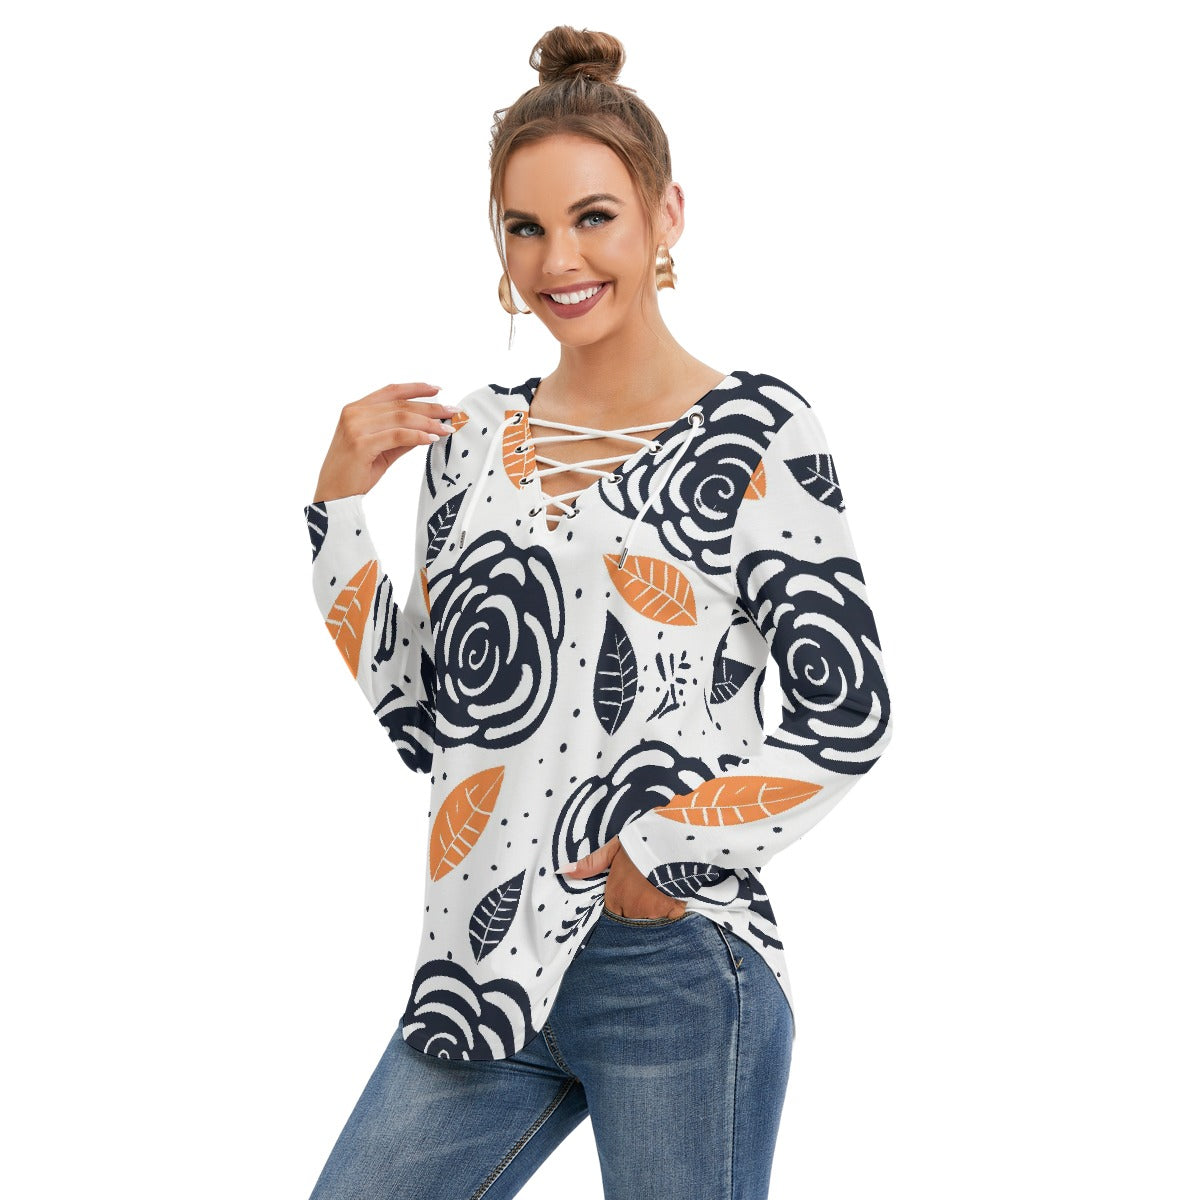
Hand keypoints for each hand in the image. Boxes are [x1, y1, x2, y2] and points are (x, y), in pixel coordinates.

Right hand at [312, 381, 459, 503]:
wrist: (333, 496)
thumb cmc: (355, 473)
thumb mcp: (382, 449)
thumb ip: (402, 436)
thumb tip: (429, 427)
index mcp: (355, 409)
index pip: (391, 391)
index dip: (416, 388)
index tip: (438, 390)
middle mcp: (354, 414)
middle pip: (400, 404)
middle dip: (430, 408)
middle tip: (453, 412)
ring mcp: (355, 428)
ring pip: (401, 418)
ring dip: (428, 422)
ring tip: (447, 428)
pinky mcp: (361, 444)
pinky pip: (397, 436)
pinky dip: (418, 436)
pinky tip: (432, 438)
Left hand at [558, 835, 686, 919]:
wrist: (675, 841)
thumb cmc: (642, 842)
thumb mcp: (615, 848)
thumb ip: (591, 864)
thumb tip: (563, 871)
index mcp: (616, 895)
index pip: (613, 910)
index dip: (620, 900)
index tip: (628, 891)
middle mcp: (632, 909)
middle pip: (631, 916)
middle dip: (636, 907)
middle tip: (645, 887)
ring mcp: (653, 912)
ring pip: (650, 918)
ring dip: (653, 908)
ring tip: (659, 888)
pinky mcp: (673, 911)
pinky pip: (670, 918)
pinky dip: (672, 910)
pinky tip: (673, 893)